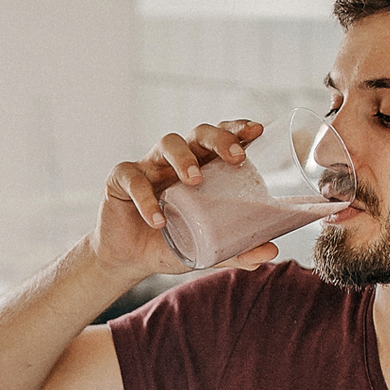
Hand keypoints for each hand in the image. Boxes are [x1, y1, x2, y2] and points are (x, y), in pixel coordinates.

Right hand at [90, 120, 279, 276]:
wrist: (129, 260)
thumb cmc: (170, 243)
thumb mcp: (206, 249)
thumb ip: (235, 251)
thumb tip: (270, 253)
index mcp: (200, 168)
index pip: (220, 138)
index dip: (237, 129)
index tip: (256, 131)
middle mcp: (175, 161)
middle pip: (198, 133)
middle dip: (218, 138)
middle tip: (235, 157)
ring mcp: (148, 167)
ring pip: (166, 144)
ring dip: (183, 158)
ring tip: (195, 181)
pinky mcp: (120, 180)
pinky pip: (133, 179)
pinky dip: (145, 198)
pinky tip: (158, 220)